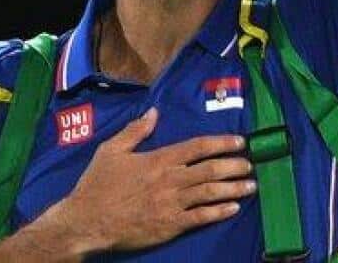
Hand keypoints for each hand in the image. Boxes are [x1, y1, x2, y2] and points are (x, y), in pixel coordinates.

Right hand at [53, 108, 254, 251]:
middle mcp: (169, 179)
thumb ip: (135, 131)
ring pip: (210, 193)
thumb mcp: (111, 151)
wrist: (86, 222)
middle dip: (234, 165)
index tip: (240, 142)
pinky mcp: (169, 225)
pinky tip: (233, 208)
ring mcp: (171, 204)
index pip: (197, 147)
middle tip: (251, 164)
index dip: (221, 143)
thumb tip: (154, 112)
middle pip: (210, 170)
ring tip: (251, 185)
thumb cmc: (97, 185)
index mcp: (158, 159)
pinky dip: (218, 212)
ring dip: (233, 188)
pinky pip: (200, 218)